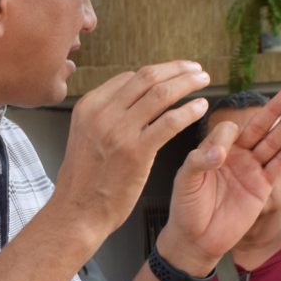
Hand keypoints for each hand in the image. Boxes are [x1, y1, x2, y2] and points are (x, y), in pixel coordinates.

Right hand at [52, 61, 212, 242]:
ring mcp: (118, 131)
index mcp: (89, 106)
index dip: (157, 72)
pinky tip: (201, 107)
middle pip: (146, 77)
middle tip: (195, 68)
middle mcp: (102, 113)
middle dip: (176, 68)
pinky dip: (189, 111)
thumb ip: (106, 115)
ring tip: (203, 80)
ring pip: (161, 93)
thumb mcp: (85, 136)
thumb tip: (133, 100)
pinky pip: (169, 122)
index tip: (175, 73)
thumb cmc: (84, 180)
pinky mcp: (136, 152)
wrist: (77, 212)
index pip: (129, 77)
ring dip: (187, 82)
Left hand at [158, 89, 280, 273]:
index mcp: (214, 149)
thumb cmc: (186, 208)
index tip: (220, 155)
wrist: (196, 239)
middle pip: (258, 128)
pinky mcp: (262, 187)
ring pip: (272, 142)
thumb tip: (221, 152)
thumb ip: (200, 161)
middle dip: (273, 110)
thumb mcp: (186, 181)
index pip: (229, 130)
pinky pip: (278, 165)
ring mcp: (250, 170)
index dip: (228, 135)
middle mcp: (235, 156)